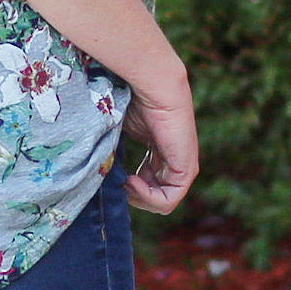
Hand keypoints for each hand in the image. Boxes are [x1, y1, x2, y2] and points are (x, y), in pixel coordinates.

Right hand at [121, 81, 197, 215]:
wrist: (153, 86)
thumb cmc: (134, 100)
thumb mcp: (121, 133)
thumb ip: (116, 155)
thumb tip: (104, 176)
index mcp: (161, 153)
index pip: (148, 184)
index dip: (129, 188)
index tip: (117, 175)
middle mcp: (174, 162)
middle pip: (155, 197)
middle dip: (134, 197)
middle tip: (120, 182)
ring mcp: (183, 167)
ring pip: (163, 203)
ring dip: (139, 199)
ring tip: (127, 181)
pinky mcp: (187, 169)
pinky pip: (170, 200)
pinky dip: (148, 198)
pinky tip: (133, 181)